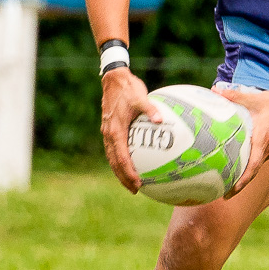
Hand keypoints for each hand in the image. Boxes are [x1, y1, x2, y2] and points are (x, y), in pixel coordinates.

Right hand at [101, 68, 163, 192]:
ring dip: (120, 171)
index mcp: (115, 130)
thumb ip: (151, 109)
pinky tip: (130, 163)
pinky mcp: (109, 128)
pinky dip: (120, 160)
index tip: (138, 183)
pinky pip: (114, 149)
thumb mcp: (141, 97)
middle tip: (135, 190)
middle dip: (123, 178)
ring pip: (112, 157)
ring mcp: (107, 132)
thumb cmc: (128, 88)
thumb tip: (161, 119)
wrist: (113, 79)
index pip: (121, 157)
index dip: (128, 172)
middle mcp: (109, 134)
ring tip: (131, 183)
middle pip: (114, 162)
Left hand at [216, 87, 268, 196]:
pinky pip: (260, 159)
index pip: (251, 169)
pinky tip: (240, 159)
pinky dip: (250, 164)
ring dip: (244, 174)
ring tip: (227, 177)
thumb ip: (234, 96)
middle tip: (221, 191)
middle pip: (251, 173)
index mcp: (261, 141)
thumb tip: (215, 91)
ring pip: (255, 166)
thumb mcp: (255, 98)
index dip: (240, 183)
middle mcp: (267, 150)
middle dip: (237, 184)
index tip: (228, 193)